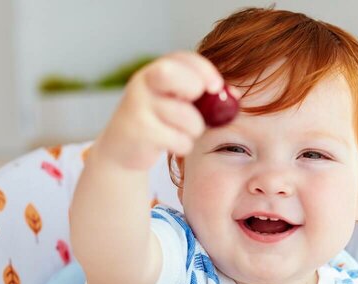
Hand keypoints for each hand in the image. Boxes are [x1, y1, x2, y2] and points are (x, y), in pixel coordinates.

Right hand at [95, 51, 224, 171]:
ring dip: (194, 129)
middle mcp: (144, 83)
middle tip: (197, 106)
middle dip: (192, 87)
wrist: (122, 149)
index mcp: (156, 71)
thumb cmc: (159, 123)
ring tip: (183, 132)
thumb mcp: (177, 104)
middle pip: (171, 74)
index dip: (204, 70)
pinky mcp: (140, 132)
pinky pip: (178, 140)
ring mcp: (139, 106)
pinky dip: (183, 145)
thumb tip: (235, 95)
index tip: (217, 86)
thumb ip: (202, 97)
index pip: (182, 59)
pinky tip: (171, 145)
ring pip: (186, 117)